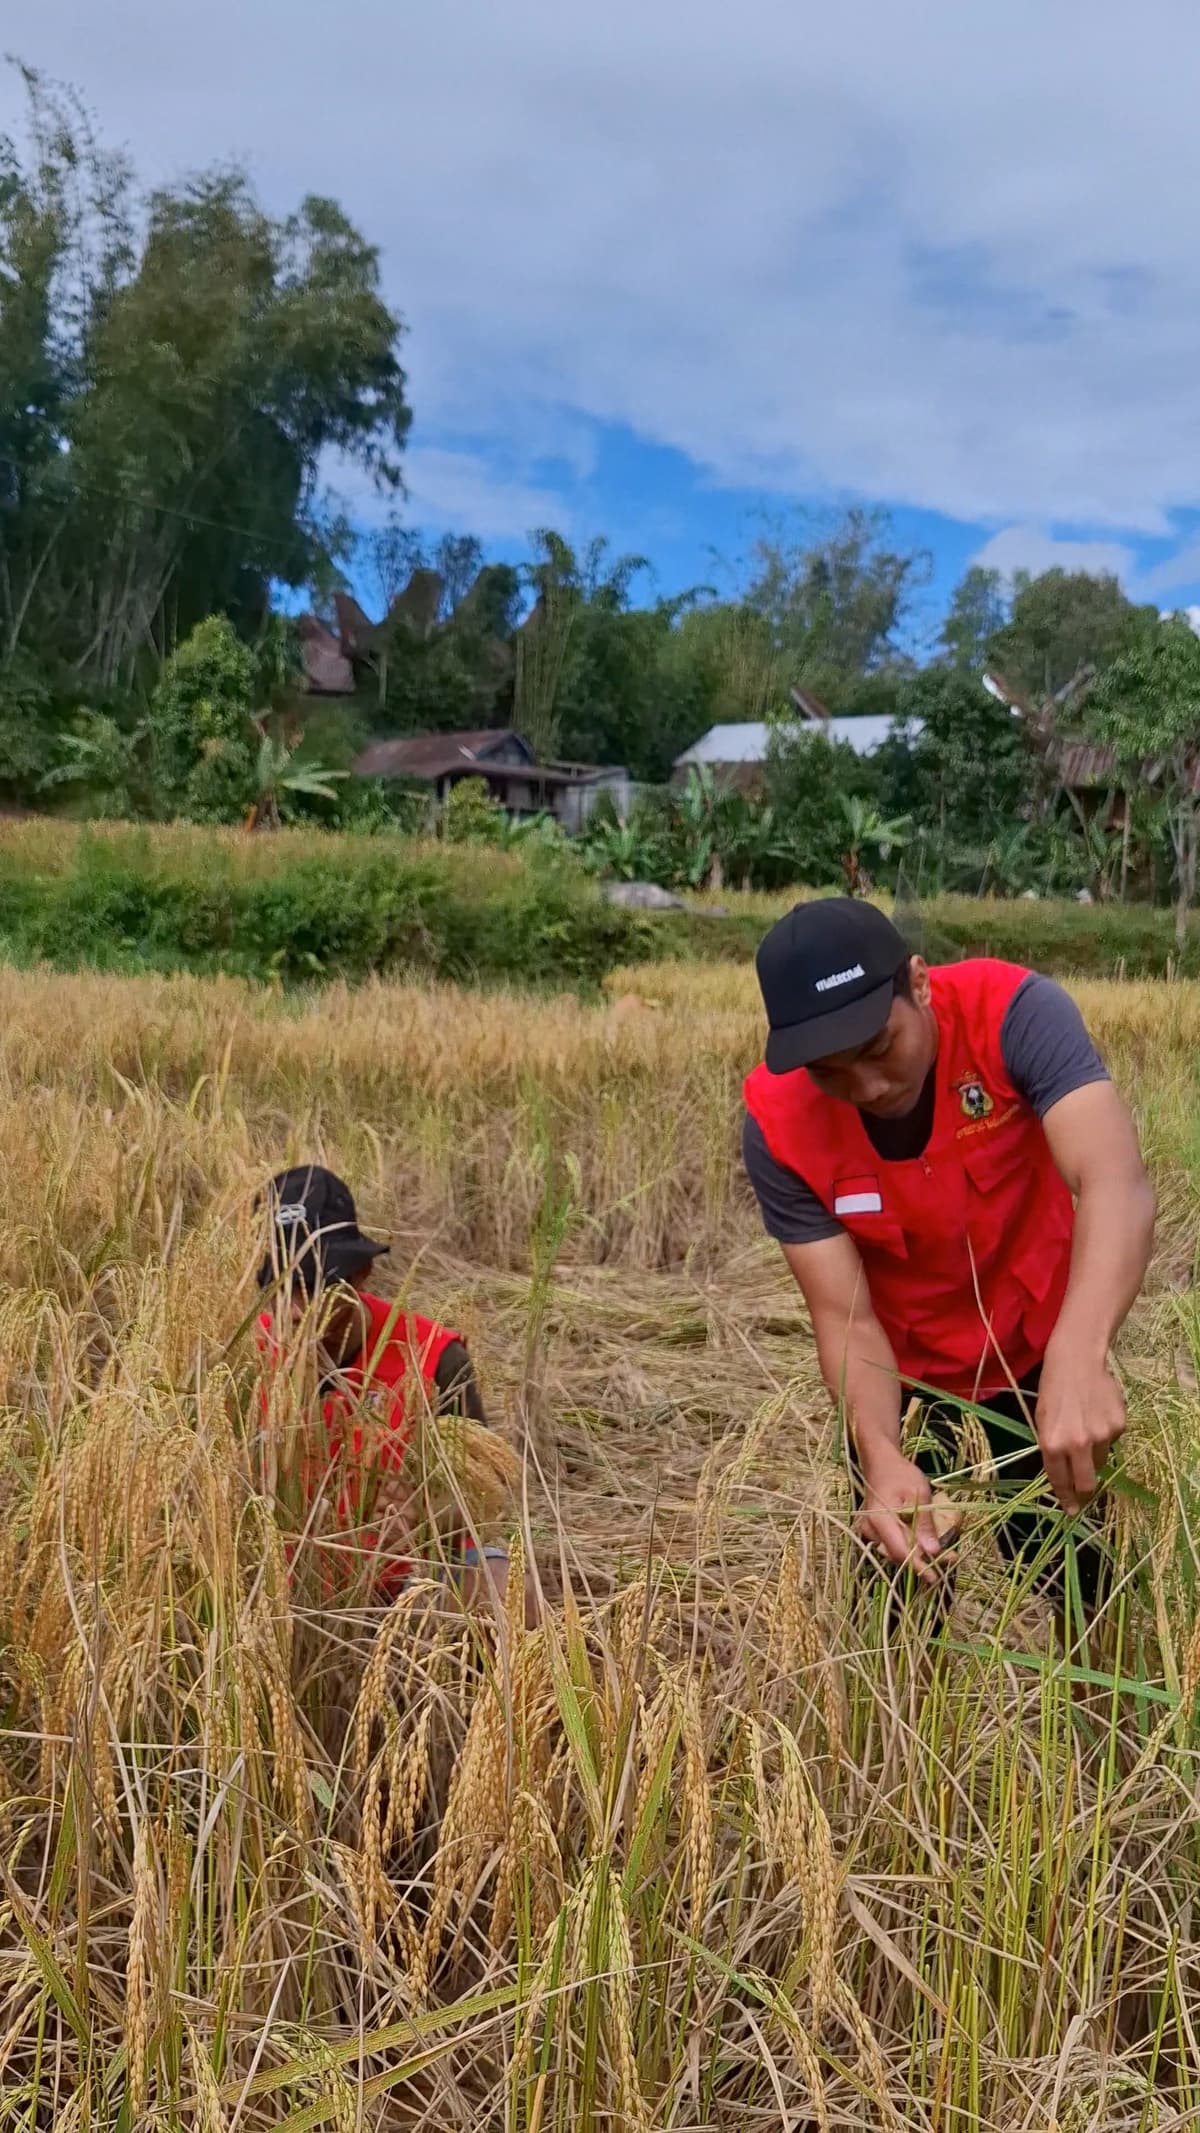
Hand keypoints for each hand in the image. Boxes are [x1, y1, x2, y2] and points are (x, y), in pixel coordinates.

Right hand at [856, 1450, 949, 1586]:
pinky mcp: (876, 1531)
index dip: (918, 1566)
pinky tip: (927, 1542)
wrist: (881, 1463)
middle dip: (924, 1560)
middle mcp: (871, 1530)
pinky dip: (911, 1545)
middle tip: (950, 1559)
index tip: (935, 1576)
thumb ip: (924, 1523)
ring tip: (944, 1553)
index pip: (899, 1551)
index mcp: (880, 1519)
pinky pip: (894, 1543)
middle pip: (899, 1555)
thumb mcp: (919, 1494)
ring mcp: (871, 1531)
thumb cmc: (900, 1474)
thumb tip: (933, 1551)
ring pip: (897, 1551)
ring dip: (919, 1554)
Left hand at [1036, 1346, 1124, 1513]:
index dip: (1066, 1498)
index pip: (1060, 1481)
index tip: (1071, 1510)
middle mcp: (1077, 1443)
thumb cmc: (1053, 1390)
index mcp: (1052, 1443)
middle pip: (1087, 1484)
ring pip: (1101, 1461)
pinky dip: (1105, 1435)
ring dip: (1093, 1455)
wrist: (1077, 1360)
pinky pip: (1112, 1441)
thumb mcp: (1042, 1421)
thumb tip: (1063, 1477)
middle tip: (1084, 1494)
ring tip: (1086, 1430)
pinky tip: (1097, 1415)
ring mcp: (1101, 1435)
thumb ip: (1051, 1450)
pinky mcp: (1118, 1425)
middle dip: (1085, 1494)